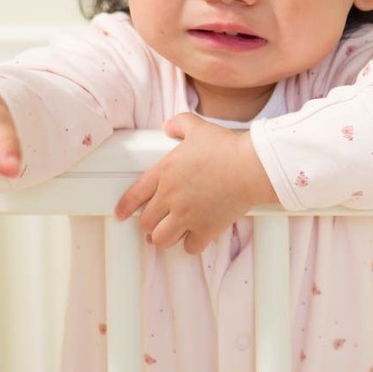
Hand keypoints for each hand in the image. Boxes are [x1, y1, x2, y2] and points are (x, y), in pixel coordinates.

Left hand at [114, 113, 277, 253]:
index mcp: (164, 173)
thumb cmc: (226, 147)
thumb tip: (167, 126)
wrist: (250, 166)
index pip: (134, 195)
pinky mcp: (206, 229)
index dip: (125, 207)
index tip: (122, 214)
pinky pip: (190, 247)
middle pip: (146, 222)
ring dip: (164, 238)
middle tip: (154, 225)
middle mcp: (170, 197)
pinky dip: (192, 244)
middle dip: (148, 225)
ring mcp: (187, 216)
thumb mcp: (198, 128)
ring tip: (170, 235)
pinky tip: (196, 237)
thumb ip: (179, 124)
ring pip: (161, 239)